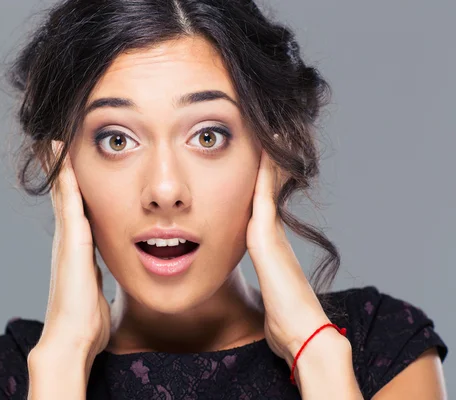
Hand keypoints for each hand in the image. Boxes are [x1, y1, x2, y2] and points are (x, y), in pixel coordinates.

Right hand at [30, 140, 110, 363]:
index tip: (70, 166)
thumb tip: (98, 276)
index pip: (75, 211)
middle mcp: (68, 240)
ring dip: (59, 167)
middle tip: (52, 143)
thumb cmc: (86, 322)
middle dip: (59, 170)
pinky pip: (69, 203)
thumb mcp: (95, 292)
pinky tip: (65, 159)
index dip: (72, 187)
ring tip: (53, 141)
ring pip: (63, 194)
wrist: (72, 340)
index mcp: (76, 250)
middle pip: (63, 196)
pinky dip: (66, 180)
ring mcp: (67, 240)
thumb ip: (96, 278)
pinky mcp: (73, 242)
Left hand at [247, 145, 336, 365]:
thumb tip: (274, 301)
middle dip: (270, 164)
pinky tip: (263, 150)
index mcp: (269, 245)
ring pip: (268, 186)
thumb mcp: (272, 298)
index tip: (263, 162)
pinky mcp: (265, 234)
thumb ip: (271, 289)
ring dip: (269, 161)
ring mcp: (270, 232)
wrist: (302, 331)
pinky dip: (263, 172)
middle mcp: (271, 233)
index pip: (265, 205)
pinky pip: (262, 194)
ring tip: (270, 133)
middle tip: (271, 135)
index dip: (265, 182)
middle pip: (269, 189)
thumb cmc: (285, 321)